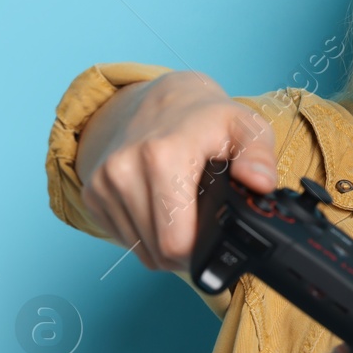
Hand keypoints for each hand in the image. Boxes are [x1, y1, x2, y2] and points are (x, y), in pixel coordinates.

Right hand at [78, 71, 277, 271]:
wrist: (161, 100)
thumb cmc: (208, 119)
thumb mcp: (246, 127)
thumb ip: (259, 156)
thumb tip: (261, 182)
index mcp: (162, 156)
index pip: (176, 241)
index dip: (202, 251)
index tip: (216, 237)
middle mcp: (123, 169)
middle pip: (158, 252)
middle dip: (186, 252)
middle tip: (205, 230)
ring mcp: (102, 182)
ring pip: (139, 250)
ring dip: (164, 244)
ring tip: (185, 215)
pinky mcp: (91, 193)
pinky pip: (123, 238)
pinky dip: (145, 234)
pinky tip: (162, 209)